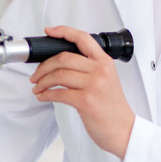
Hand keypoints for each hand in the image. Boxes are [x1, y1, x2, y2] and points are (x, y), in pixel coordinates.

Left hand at [28, 25, 135, 157]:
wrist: (123, 130)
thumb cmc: (113, 108)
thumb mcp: (106, 80)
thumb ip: (88, 68)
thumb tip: (61, 63)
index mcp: (104, 62)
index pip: (82, 38)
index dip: (63, 32)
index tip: (50, 31)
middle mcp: (100, 70)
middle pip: (63, 57)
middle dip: (43, 66)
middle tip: (36, 74)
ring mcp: (93, 85)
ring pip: (58, 75)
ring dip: (42, 81)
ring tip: (38, 87)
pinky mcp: (86, 101)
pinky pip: (58, 93)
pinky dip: (45, 94)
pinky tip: (43, 96)